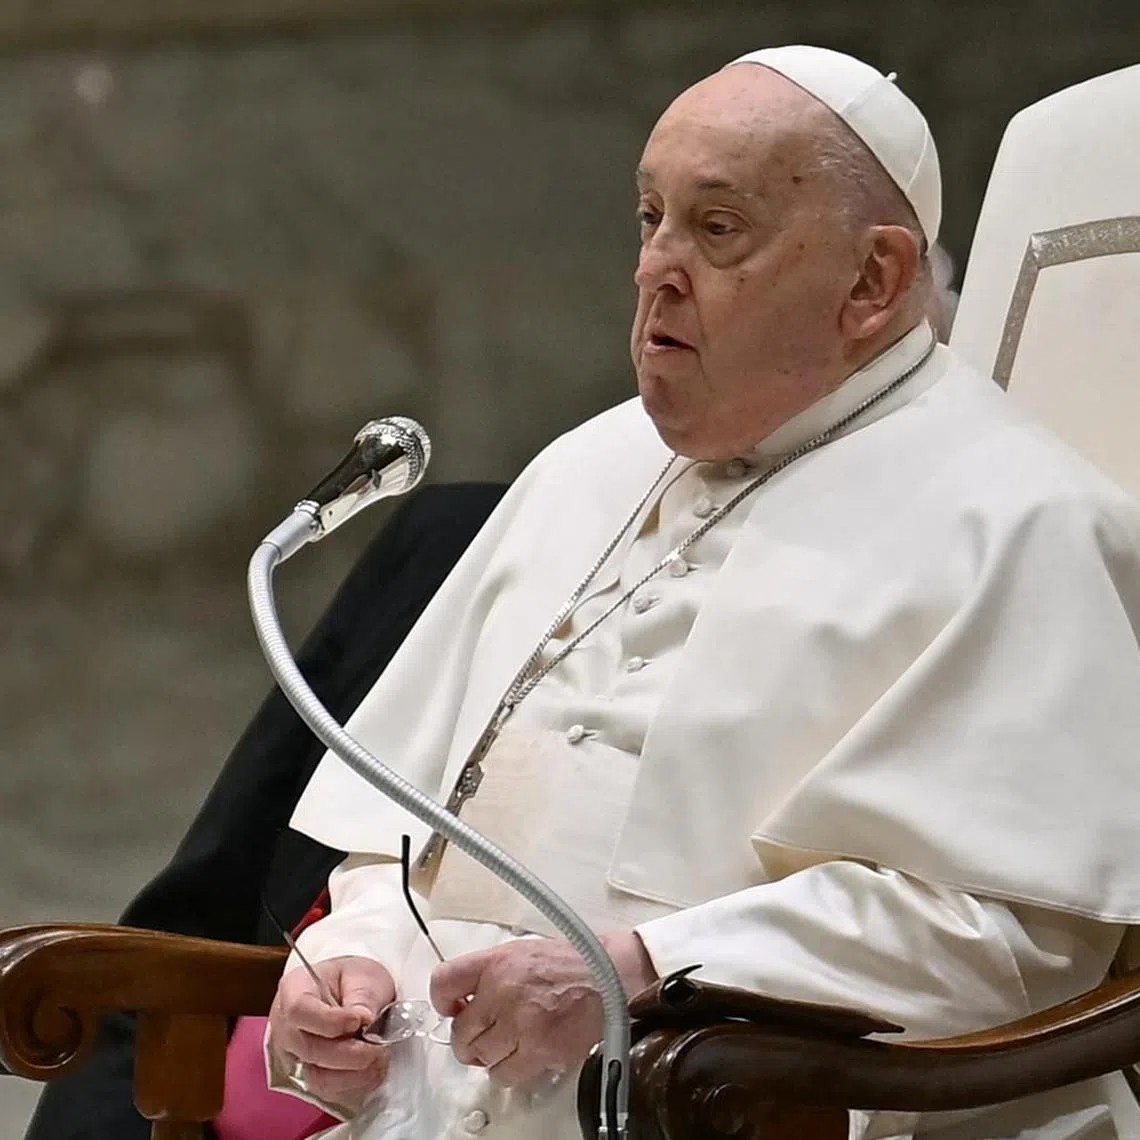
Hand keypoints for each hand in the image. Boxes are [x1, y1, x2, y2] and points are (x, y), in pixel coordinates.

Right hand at [268, 955, 395, 1108]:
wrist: (353, 992)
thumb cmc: (352, 979)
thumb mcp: (362, 976)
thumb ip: (362, 997)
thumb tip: (364, 1022)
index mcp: (293, 989)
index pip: (299, 1010)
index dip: (330, 1021)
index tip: (360, 1020)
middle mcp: (286, 1026)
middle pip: (309, 1049)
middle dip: (349, 1053)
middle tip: (378, 1044)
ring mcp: (294, 1055)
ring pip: (317, 1078)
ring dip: (354, 1073)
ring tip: (379, 1056)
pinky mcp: (309, 1076)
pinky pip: (328, 1091)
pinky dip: (355, 1083)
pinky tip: (373, 1067)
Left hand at [428, 931, 656, 1088]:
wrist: (611, 975)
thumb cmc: (572, 964)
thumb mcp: (523, 952)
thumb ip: (492, 972)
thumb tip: (466, 999)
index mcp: (497, 961)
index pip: (444, 981)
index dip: (441, 1001)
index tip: (451, 1009)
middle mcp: (503, 990)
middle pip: (460, 1031)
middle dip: (468, 1039)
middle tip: (483, 1037)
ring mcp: (520, 1022)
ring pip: (480, 1057)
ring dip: (489, 1057)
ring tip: (508, 1046)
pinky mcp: (539, 1049)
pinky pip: (505, 1075)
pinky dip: (509, 1072)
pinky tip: (523, 1057)